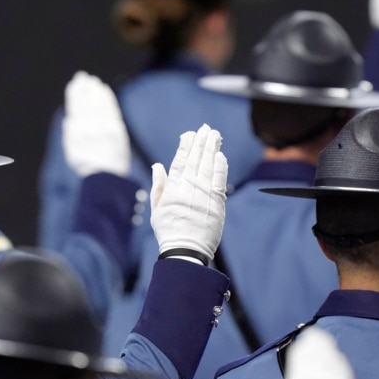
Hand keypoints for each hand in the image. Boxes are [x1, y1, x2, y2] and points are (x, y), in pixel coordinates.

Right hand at [62, 71, 130, 177]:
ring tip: (94, 82)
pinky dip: (107, 99)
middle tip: (84, 77)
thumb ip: (71, 132)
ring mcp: (105, 125)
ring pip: (99, 103)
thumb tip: (70, 119)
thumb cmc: (87, 164)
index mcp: (78, 129)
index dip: (76, 93)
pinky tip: (104, 91)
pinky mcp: (116, 127)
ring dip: (96, 91)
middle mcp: (91, 125)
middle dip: (86, 88)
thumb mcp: (72, 149)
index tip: (76, 83)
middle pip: (88, 101)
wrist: (105, 174)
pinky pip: (111, 108)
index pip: (77, 106)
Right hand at [150, 124, 226, 262]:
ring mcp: (204, 191)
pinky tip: (221, 155)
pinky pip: (220, 178)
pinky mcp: (217, 200)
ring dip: (212, 147)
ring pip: (209, 164)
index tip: (190, 134)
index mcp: (173, 186)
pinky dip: (221, 165)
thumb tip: (158, 166)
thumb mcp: (157, 208)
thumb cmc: (169, 230)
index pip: (181, 159)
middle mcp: (189, 185)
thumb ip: (159, 185)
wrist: (186, 249)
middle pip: (197, 158)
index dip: (186, 145)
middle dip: (201, 141)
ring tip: (215, 135)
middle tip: (206, 128)